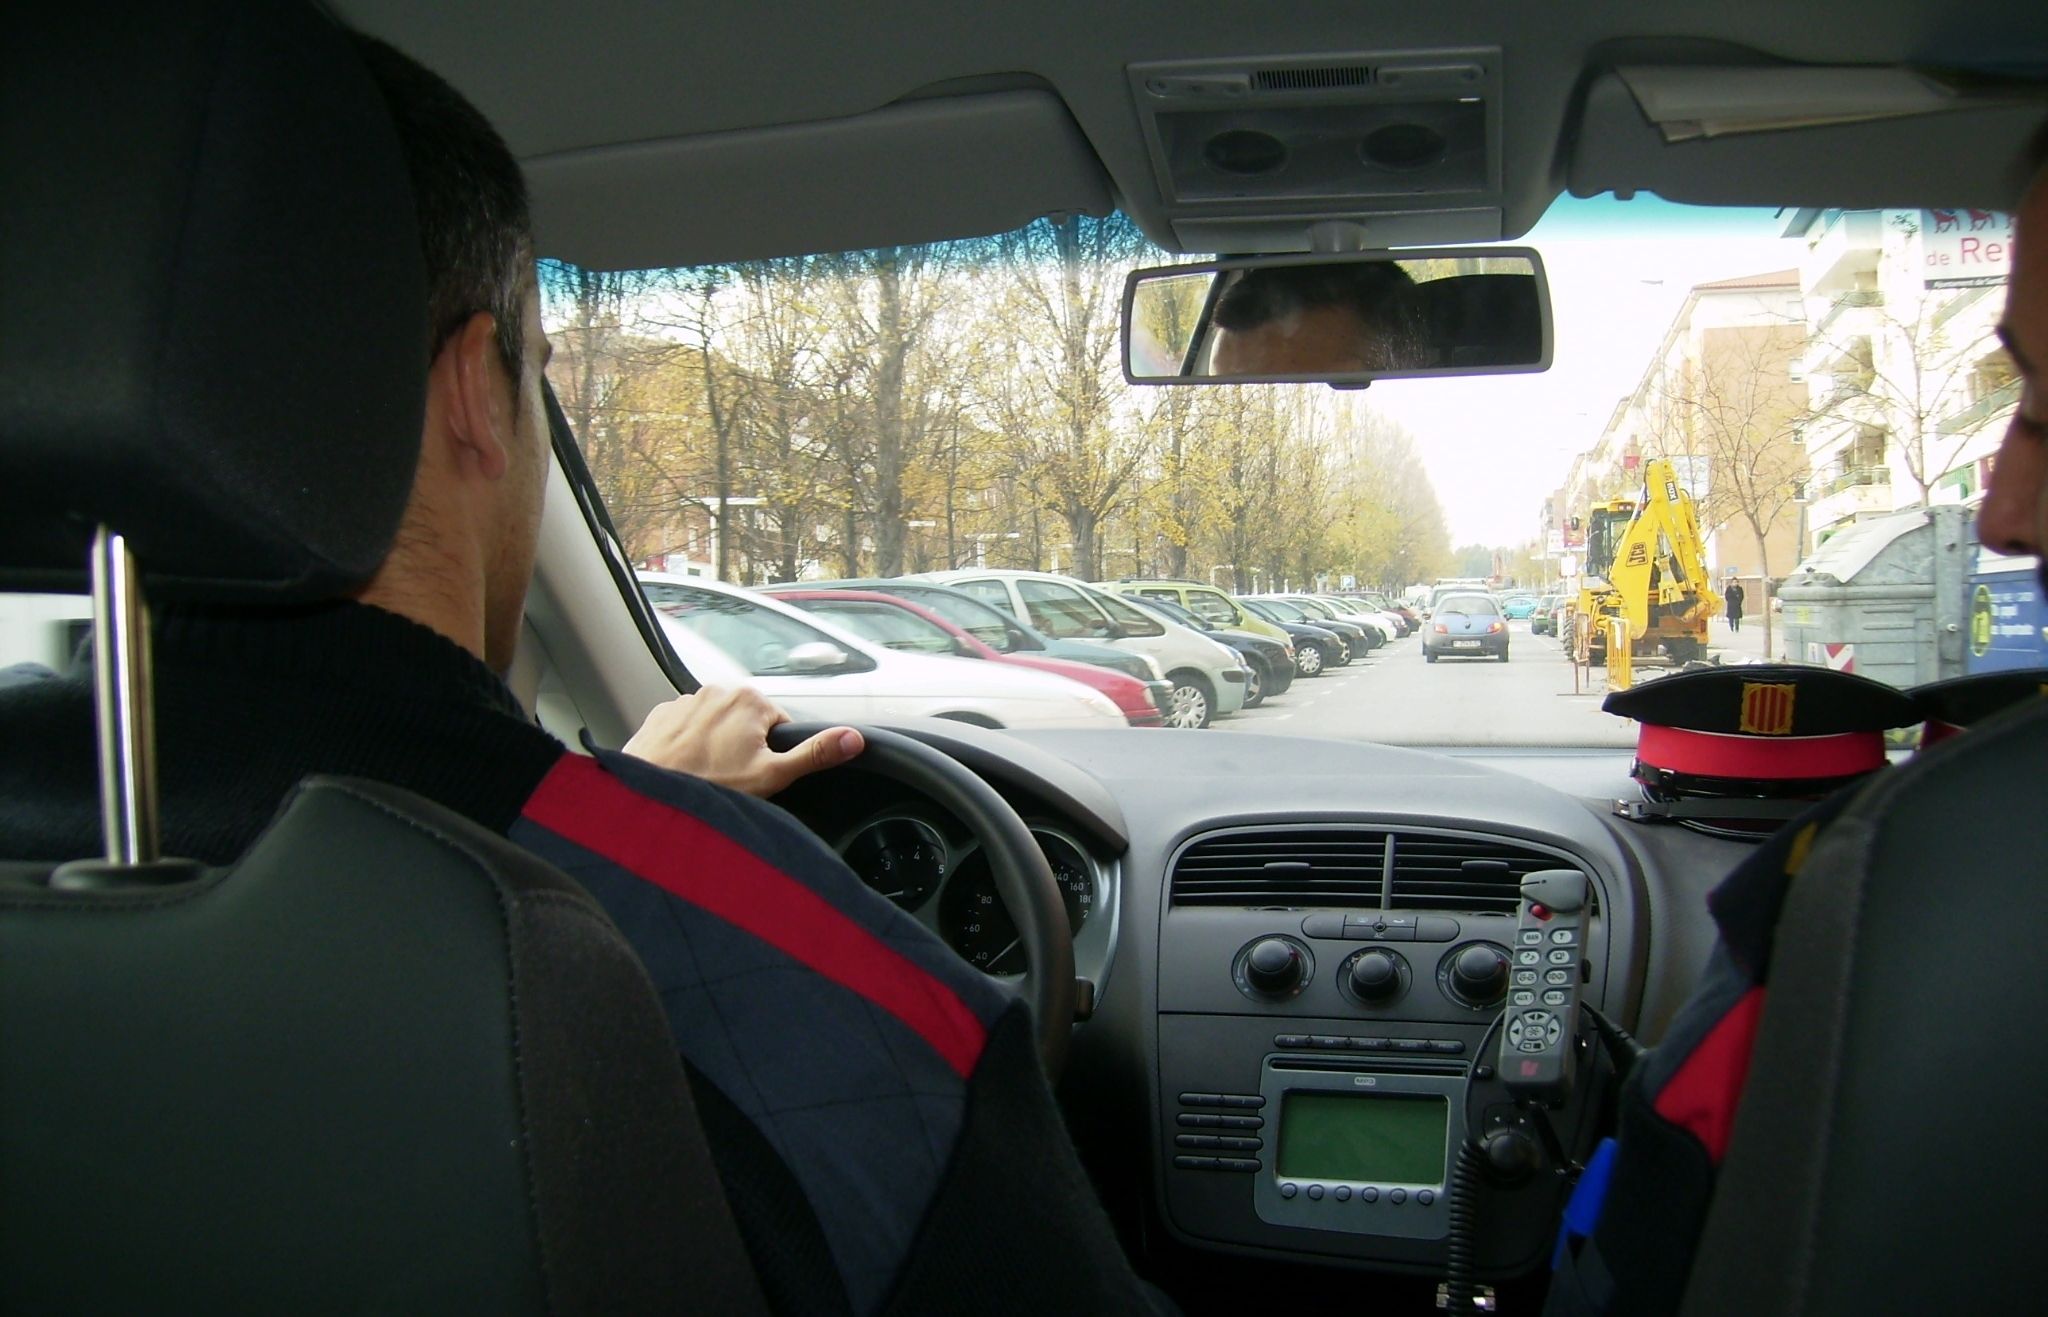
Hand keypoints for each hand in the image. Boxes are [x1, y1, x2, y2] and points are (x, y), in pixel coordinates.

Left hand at [623, 685, 863, 796]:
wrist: (649, 794)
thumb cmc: (709, 787)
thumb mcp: (772, 776)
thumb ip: (814, 753)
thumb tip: (854, 738)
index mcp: (751, 699)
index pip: (780, 725)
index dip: (773, 754)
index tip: (757, 773)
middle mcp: (717, 689)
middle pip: (747, 723)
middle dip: (744, 748)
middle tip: (731, 778)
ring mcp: (685, 699)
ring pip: (715, 726)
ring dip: (715, 746)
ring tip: (705, 776)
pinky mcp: (661, 714)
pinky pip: (685, 729)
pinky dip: (687, 746)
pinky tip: (683, 768)